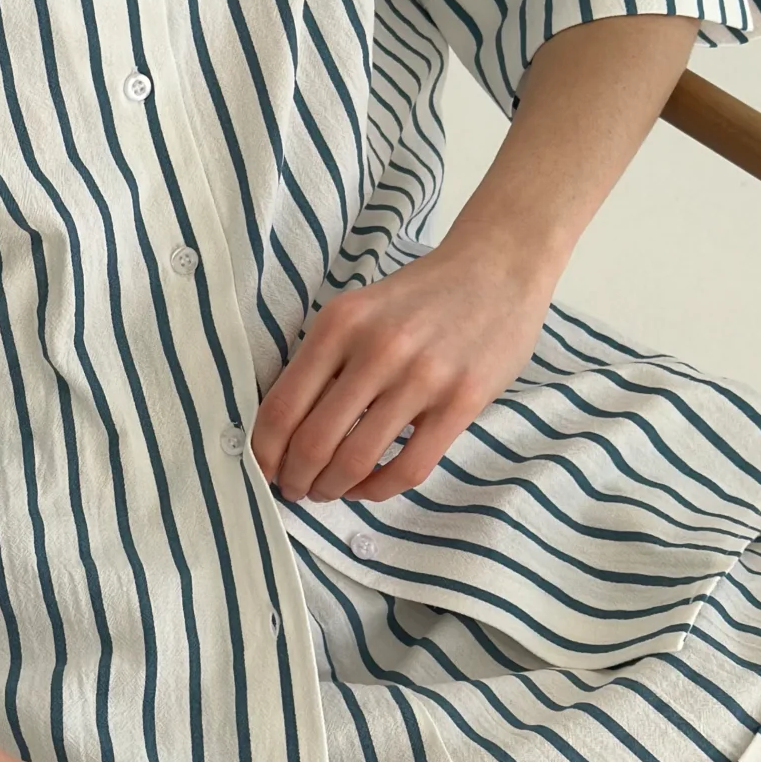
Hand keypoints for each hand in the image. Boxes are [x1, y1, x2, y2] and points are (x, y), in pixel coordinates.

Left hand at [250, 236, 554, 505]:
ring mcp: (421, 377)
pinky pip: (408, 467)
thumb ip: (323, 359)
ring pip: (356, 460)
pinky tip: (368, 487)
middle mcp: (376, 350)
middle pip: (313, 441)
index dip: (264, 451)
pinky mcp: (461, 402)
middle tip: (295, 489)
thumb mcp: (358, 310)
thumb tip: (282, 427)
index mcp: (339, 324)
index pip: (282, 406)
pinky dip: (378, 489)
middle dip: (295, 478)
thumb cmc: (419, 297)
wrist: (497, 270)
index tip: (263, 469)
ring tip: (327, 492)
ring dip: (332, 488)